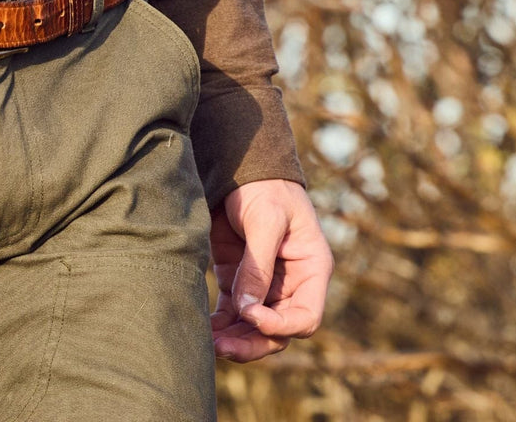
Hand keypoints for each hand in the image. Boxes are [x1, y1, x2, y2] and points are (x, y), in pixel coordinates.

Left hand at [209, 178, 333, 361]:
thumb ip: (258, 265)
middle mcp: (291, 284)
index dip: (280, 325)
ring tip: (207, 344)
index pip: (305, 317)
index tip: (251, 315)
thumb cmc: (265, 189)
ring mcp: (264, 285)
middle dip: (251, 342)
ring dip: (233, 340)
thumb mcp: (266, 220)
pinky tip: (203, 330)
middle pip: (277, 330)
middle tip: (222, 348)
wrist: (241, 167)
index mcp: (311, 271)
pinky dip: (220, 324)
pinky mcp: (238, 279)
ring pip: (253, 327)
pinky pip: (233, 312)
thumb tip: (248, 309)